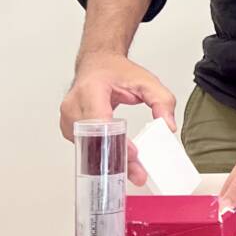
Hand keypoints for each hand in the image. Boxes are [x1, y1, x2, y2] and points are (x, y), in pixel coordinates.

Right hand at [60, 51, 176, 185]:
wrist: (98, 63)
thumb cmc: (116, 71)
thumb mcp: (146, 81)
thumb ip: (162, 101)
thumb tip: (167, 126)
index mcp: (90, 90)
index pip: (101, 122)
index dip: (116, 140)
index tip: (133, 153)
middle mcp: (74, 105)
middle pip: (94, 139)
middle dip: (116, 158)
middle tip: (137, 173)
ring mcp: (68, 118)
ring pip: (88, 147)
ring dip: (109, 161)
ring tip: (131, 172)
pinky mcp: (69, 128)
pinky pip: (85, 147)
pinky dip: (101, 155)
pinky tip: (117, 162)